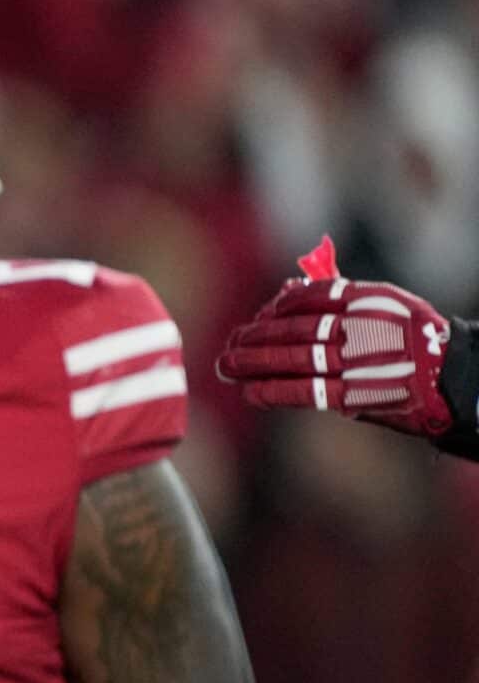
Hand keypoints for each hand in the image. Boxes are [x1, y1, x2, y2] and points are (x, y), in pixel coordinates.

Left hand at [217, 244, 459, 437]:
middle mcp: (360, 328)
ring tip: (228, 367)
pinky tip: (251, 392)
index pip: (311, 298)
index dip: (278, 308)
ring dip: (254, 363)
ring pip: (294, 358)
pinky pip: (305, 390)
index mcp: (369, 301)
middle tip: (230, 344)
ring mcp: (357, 361)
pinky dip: (273, 390)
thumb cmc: (415, 340)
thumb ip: (339, 296)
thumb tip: (287, 290)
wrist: (454, 378)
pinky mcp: (355, 393)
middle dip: (256, 337)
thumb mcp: (386, 305)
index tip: (259, 317)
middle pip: (295, 329)